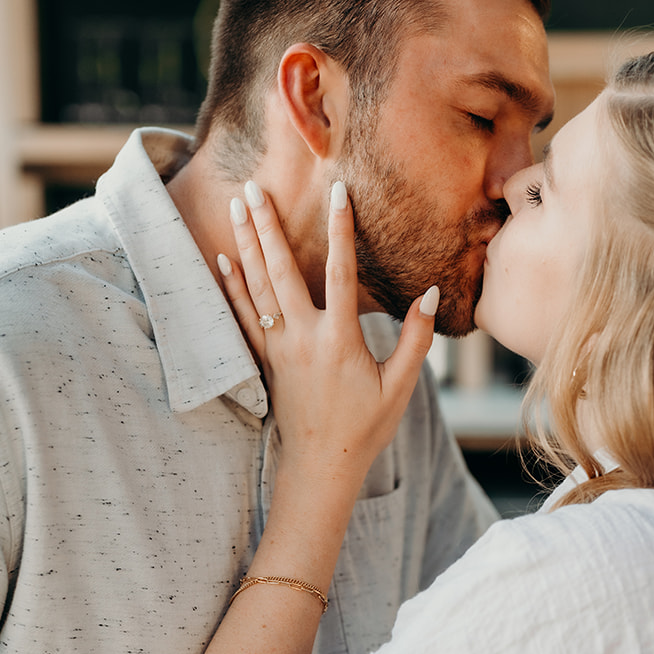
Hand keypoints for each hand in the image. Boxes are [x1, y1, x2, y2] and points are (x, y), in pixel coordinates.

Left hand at [220, 179, 437, 492]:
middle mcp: (303, 338)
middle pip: (282, 271)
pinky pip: (244, 316)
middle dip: (268, 226)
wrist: (322, 466)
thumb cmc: (366, 428)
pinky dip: (232, 287)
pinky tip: (223, 261)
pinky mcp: (266, 360)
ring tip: (237, 206)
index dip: (341, 230)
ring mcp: (280, 348)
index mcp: (340, 341)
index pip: (341, 273)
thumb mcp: (401, 387)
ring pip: (257, 287)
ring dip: (246, 245)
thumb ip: (416, 339)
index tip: (337, 192)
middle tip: (255, 187)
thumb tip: (430, 293)